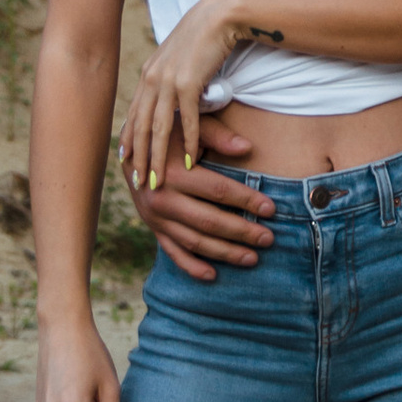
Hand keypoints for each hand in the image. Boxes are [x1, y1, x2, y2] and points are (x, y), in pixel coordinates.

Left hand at [121, 0, 245, 200]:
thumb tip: (171, 97)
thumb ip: (169, 76)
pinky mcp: (188, 82)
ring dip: (157, 158)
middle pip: (141, 126)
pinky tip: (188, 161)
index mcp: (148, 73)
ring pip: (159, 128)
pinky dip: (187, 142)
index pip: (133, 113)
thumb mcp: (178, 57)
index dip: (129, 139)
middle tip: (137, 182)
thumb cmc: (203, 36)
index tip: (125, 161)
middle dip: (138, 157)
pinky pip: (188, 120)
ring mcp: (168, 81)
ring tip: (157, 181)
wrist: (220, 15)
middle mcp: (152, 78)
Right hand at [132, 132, 274, 281]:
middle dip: (242, 232)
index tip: (271, 209)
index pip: (218, 191)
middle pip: (209, 221)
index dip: (247, 200)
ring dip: (224, 252)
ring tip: (252, 258)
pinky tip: (213, 275)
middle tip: (268, 239)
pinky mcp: (153, 228)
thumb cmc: (168, 133)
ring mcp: (155, 217)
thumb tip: (247, 148)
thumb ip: (218, 136)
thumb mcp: (190, 126)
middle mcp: (162, 199)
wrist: (130, 147)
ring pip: (194, 241)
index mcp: (174, 172)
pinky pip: (172, 252)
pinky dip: (191, 266)